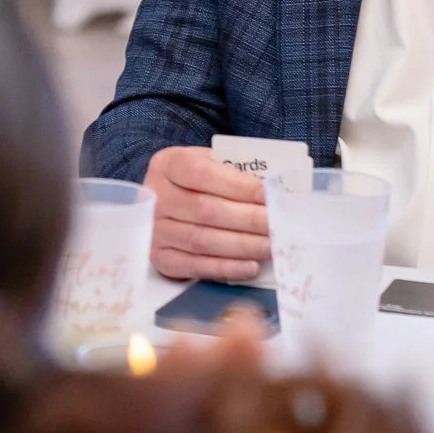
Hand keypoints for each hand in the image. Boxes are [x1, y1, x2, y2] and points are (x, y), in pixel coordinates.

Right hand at [141, 147, 268, 281]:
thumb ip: (237, 172)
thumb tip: (276, 189)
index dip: (236, 185)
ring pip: (202, 240)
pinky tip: (251, 266)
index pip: (201, 173)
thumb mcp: (212, 163)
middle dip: (248, 219)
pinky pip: (195, 266)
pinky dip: (226, 268)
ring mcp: (155, 229)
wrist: (170, 201)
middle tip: (278, 224)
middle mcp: (155, 196)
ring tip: (272, 246)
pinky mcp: (160, 258)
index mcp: (168, 164)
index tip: (268, 194)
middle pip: (204, 210)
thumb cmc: (201, 181)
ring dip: (242, 245)